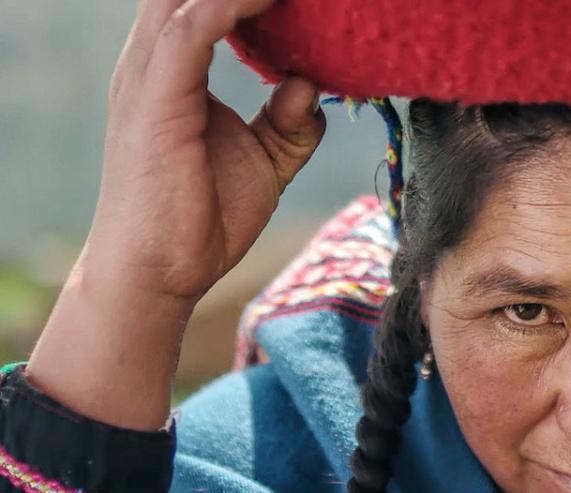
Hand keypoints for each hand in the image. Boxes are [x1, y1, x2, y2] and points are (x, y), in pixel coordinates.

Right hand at [90, 0, 324, 304]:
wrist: (158, 274)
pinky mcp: (155, 104)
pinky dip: (230, 8)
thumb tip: (310, 84)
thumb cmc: (201, 218)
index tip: (301, 1)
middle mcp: (150, 62)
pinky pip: (190, 32)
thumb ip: (289, 121)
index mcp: (170, 68)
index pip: (201, 1)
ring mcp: (147, 79)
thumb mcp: (265, 161)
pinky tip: (269, 3)